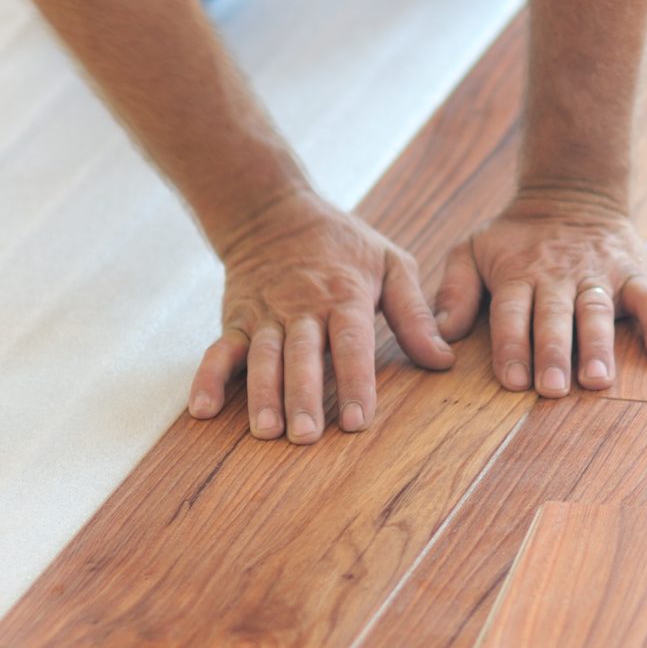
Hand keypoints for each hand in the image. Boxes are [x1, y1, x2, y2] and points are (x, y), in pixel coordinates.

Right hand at [192, 193, 454, 442]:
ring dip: (261, 395)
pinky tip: (201, 411)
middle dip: (303, 396)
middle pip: (302, 356)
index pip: (351, 343)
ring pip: (262, 358)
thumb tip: (444, 360)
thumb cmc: (344, 245)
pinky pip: (219, 352)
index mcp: (345, 296)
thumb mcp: (391, 263)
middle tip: (306, 436)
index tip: (359, 421)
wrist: (274, 212)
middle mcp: (302, 308)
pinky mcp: (236, 321)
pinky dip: (207, 379)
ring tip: (265, 430)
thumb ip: (416, 314)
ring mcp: (265, 316)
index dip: (355, 382)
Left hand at [438, 186, 646, 395]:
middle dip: (553, 353)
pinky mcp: (632, 272)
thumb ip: (455, 290)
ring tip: (598, 380)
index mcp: (517, 275)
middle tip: (553, 388)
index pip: (512, 313)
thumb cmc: (515, 237)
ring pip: (597, 311)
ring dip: (598, 346)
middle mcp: (557, 276)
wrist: (570, 191)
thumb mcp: (473, 249)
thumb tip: (441, 334)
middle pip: (554, 317)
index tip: (512, 381)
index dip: (512, 346)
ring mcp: (597, 274)